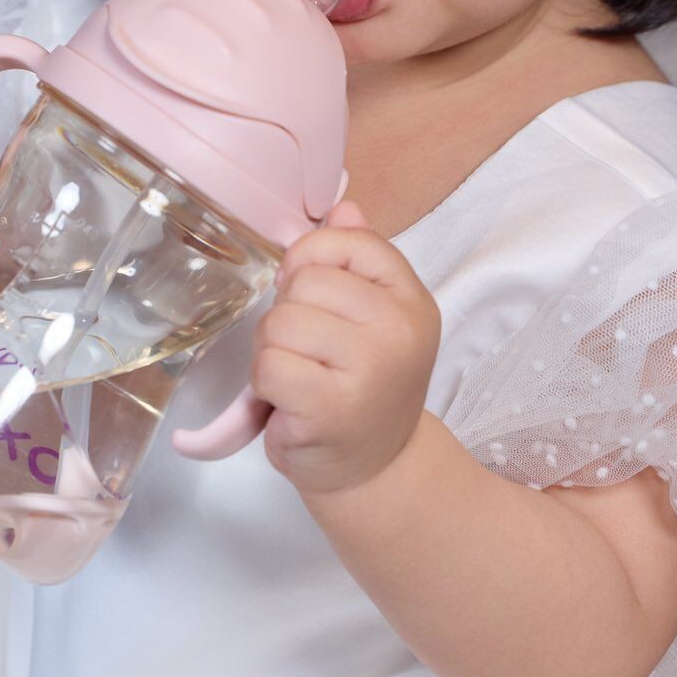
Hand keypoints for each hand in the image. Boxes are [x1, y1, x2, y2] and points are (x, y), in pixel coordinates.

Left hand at [250, 198, 441, 497]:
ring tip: (299, 377)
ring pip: (279, 323)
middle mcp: (399, 329)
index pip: (348, 241)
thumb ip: (358, 262)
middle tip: (310, 353)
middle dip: (288, 314)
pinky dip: (265, 386)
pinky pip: (268, 366)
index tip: (312, 295)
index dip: (310, 260)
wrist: (375, 469)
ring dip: (272, 352)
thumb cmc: (363, 387)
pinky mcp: (331, 408)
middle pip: (304, 282)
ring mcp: (369, 369)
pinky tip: (290, 403)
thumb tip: (342, 207)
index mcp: (411, 299)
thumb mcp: (373, 319)